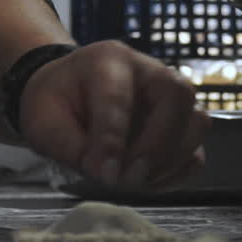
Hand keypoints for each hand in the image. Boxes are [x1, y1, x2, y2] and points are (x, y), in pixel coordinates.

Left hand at [19, 41, 209, 189]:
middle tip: (130, 178)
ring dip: (171, 160)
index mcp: (108, 60)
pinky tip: (148, 180)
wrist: (67, 94)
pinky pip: (196, 150)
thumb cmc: (56, 103)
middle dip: (157, 145)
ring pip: (198, 122)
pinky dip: (177, 171)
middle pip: (178, 95)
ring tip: (136, 181)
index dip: (113, 140)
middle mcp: (150, 71)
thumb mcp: (44, 121)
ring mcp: (172, 97)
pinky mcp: (182, 125)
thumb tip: (108, 174)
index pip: (119, 97)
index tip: (106, 175)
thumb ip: (71, 146)